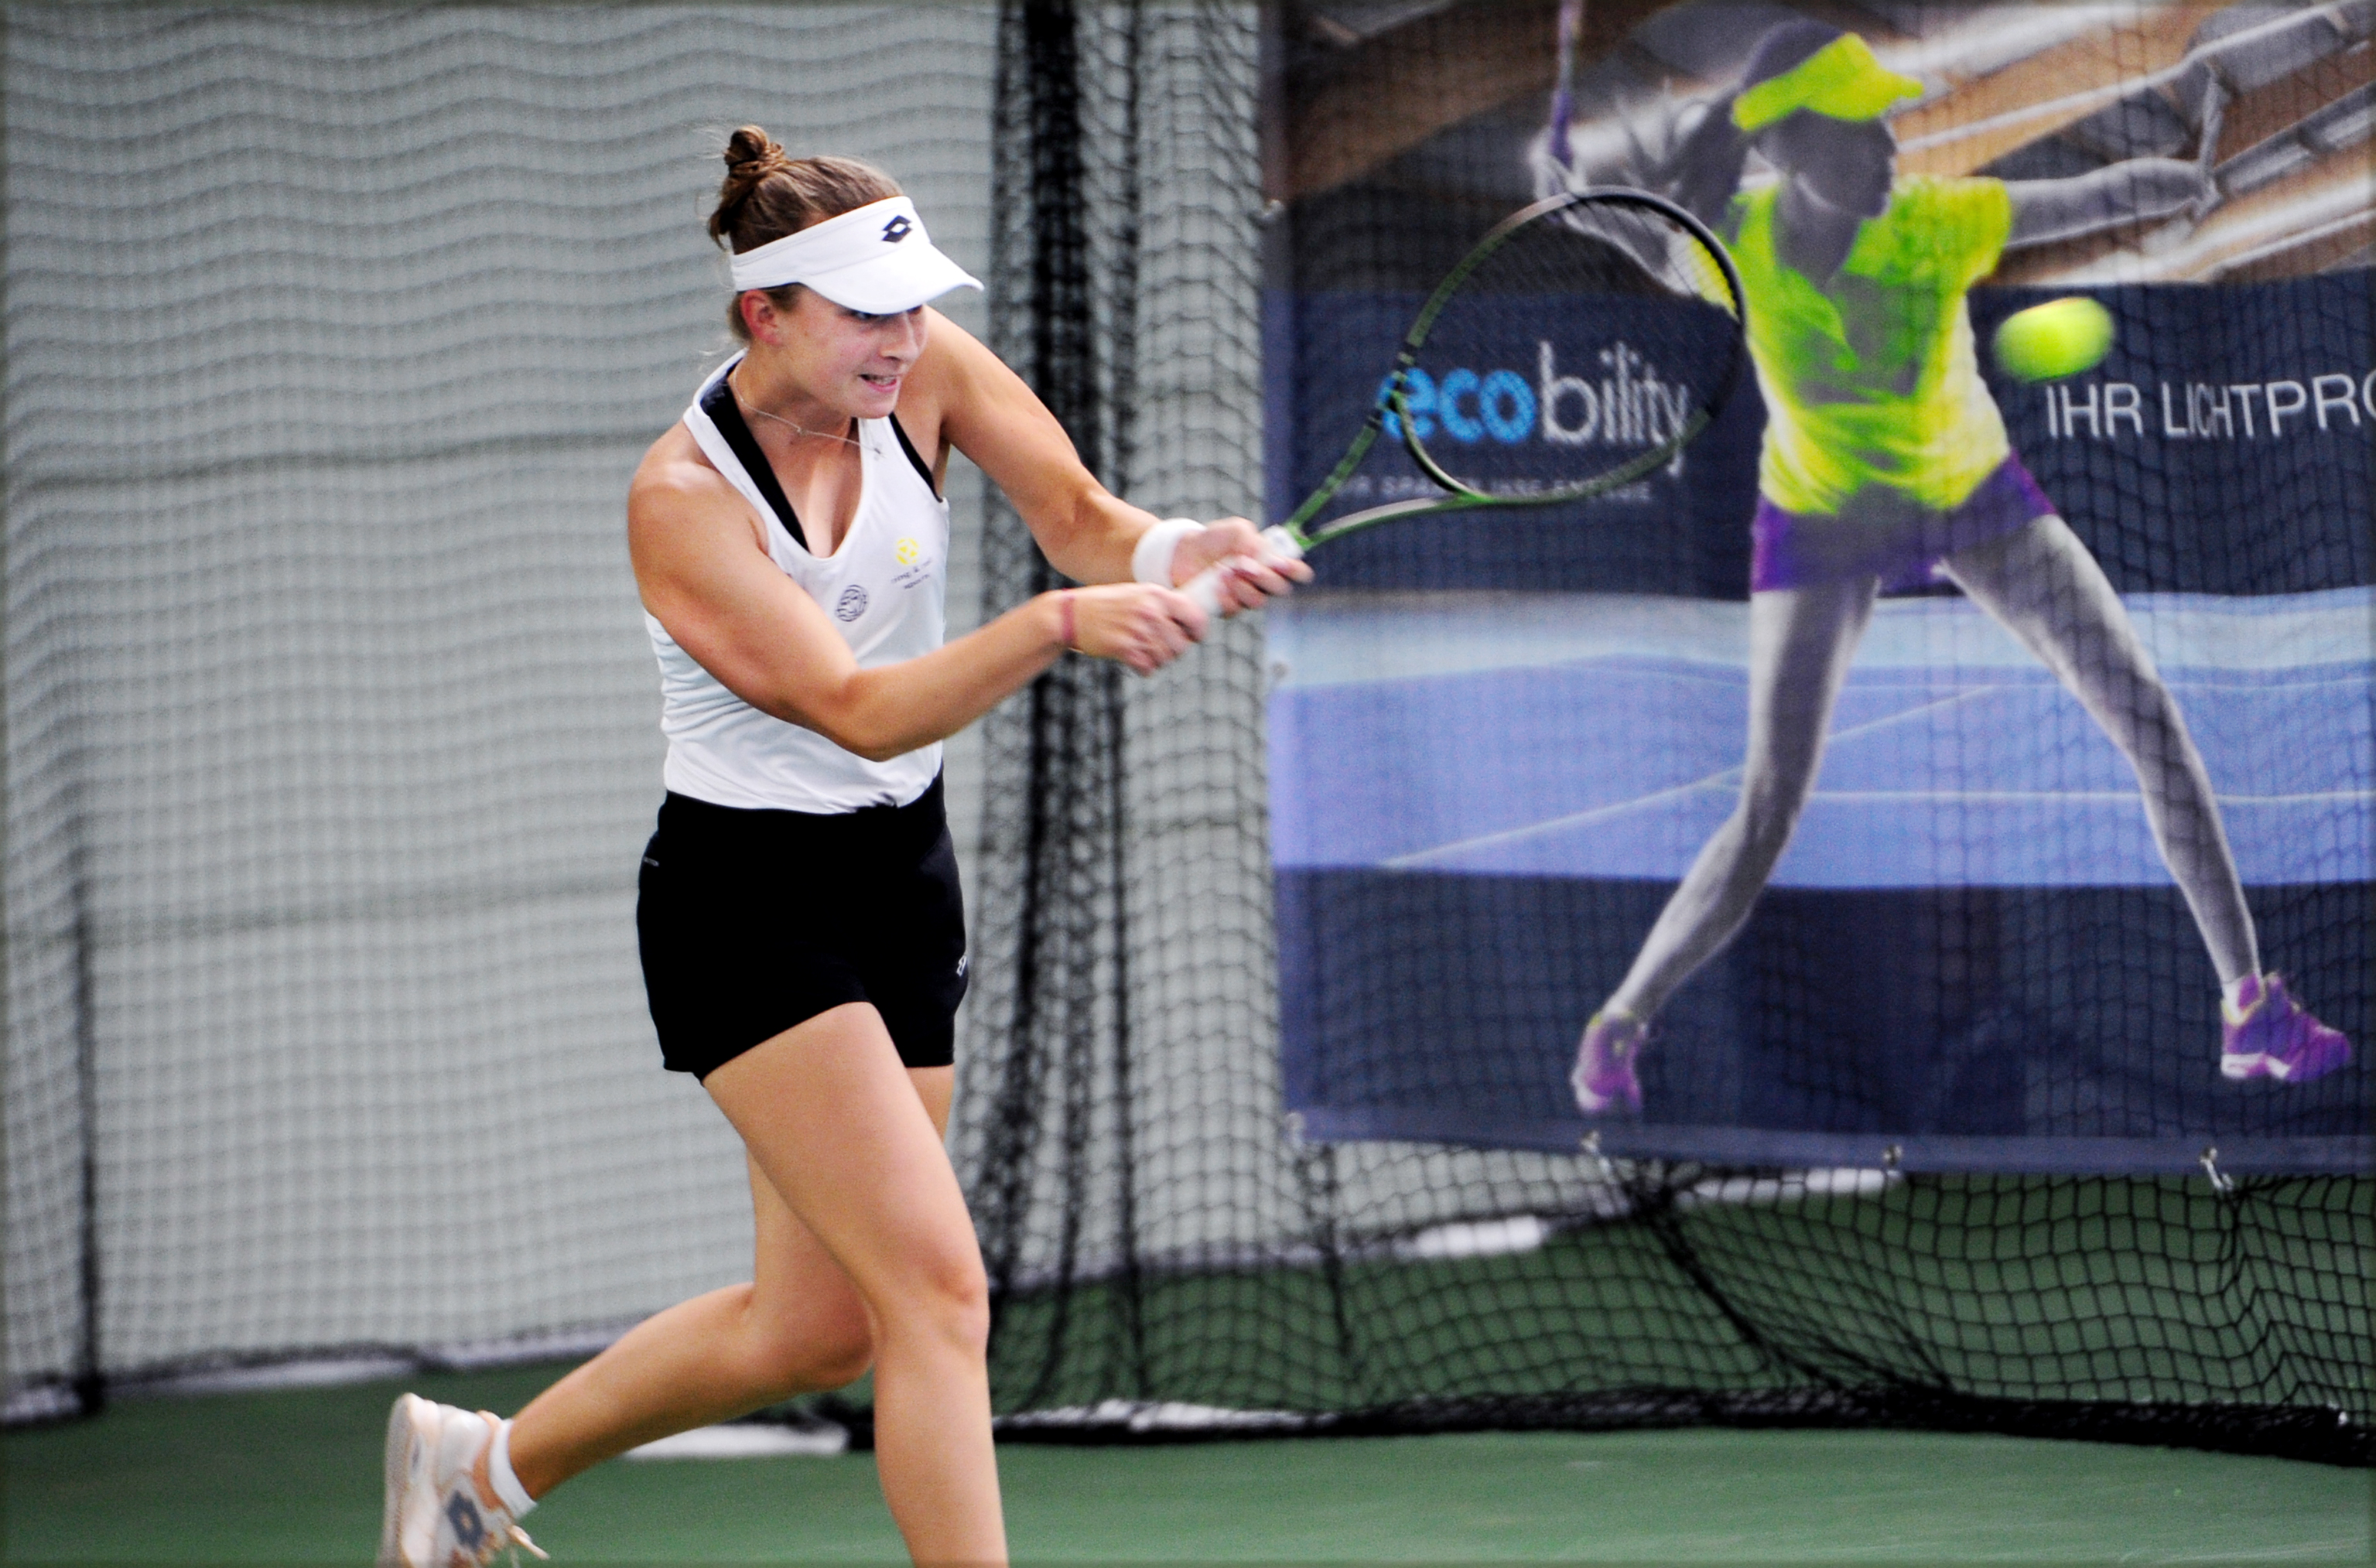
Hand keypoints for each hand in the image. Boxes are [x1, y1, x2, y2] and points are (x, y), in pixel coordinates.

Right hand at [1061, 583, 1206, 674]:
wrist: (1070, 615)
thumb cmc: (1106, 605)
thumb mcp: (1136, 593)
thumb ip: (1161, 604)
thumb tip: (1190, 622)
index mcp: (1156, 595)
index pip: (1196, 617)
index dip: (1197, 631)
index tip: (1191, 637)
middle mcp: (1149, 611)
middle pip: (1182, 645)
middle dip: (1173, 651)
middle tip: (1159, 647)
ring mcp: (1136, 630)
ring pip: (1165, 659)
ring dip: (1157, 660)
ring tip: (1143, 652)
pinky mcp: (1123, 649)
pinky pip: (1148, 668)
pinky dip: (1144, 668)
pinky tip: (1134, 660)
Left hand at [1172, 518, 1314, 614]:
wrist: (1185, 552)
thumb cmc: (1215, 540)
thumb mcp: (1236, 530)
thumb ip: (1251, 540)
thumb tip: (1260, 556)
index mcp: (1270, 562)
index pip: (1295, 571)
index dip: (1296, 571)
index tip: (1287, 566)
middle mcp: (1262, 582)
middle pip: (1279, 589)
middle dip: (1265, 578)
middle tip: (1246, 566)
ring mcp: (1246, 597)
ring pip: (1258, 601)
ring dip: (1243, 586)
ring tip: (1225, 571)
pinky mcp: (1227, 608)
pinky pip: (1235, 609)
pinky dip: (1226, 596)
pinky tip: (1216, 584)